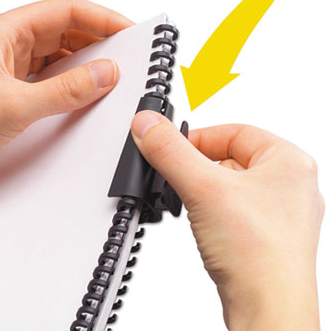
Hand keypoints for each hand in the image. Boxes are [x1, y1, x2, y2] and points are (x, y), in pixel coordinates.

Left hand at [0, 0, 132, 191]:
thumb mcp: (14, 105)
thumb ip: (65, 90)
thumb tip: (104, 74)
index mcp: (4, 32)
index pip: (65, 11)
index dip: (101, 17)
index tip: (126, 30)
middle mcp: (8, 45)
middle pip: (65, 29)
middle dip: (97, 39)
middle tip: (125, 53)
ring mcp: (11, 68)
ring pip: (59, 53)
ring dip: (85, 61)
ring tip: (109, 73)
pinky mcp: (14, 90)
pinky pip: (52, 76)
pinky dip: (72, 81)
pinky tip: (84, 90)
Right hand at [131, 111, 323, 329]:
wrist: (268, 313)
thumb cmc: (260, 256)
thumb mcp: (203, 189)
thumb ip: (170, 152)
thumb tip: (148, 126)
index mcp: (289, 161)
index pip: (234, 131)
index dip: (199, 137)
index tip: (173, 147)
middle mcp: (290, 184)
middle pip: (231, 156)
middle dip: (199, 166)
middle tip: (179, 177)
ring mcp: (280, 211)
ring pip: (230, 183)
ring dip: (205, 189)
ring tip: (194, 204)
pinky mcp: (267, 234)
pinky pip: (234, 207)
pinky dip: (214, 209)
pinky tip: (206, 223)